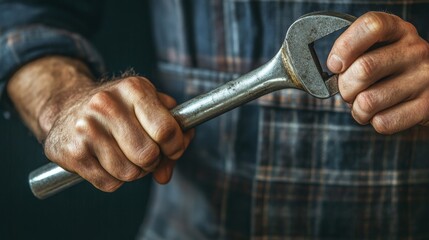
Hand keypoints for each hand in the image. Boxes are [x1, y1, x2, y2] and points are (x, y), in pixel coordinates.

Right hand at [8, 56, 193, 191]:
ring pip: (129, 173)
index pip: (166, 130)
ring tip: (124, 155)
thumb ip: (172, 134)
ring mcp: (87, 128)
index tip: (172, 148)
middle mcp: (107, 104)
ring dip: (133, 172)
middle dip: (153, 161)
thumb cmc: (119, 108)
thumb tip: (165, 174)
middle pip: (148, 155)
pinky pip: (109, 183)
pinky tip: (106, 162)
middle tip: (145, 153)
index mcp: (134, 88)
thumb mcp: (149, 106)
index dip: (175, 146)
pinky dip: (113, 180)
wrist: (67, 105)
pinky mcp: (72, 151)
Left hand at [328, 12, 428, 133]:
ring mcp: (424, 78)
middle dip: (345, 87)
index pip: (371, 26)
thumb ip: (354, 53)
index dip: (345, 46)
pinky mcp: (426, 107)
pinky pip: (383, 122)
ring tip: (363, 104)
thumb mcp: (377, 49)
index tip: (335, 64)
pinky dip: (372, 122)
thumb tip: (330, 71)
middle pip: (364, 69)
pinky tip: (379, 113)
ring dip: (357, 109)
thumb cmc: (390, 68)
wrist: (428, 88)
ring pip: (368, 101)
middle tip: (348, 91)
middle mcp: (415, 50)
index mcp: (398, 30)